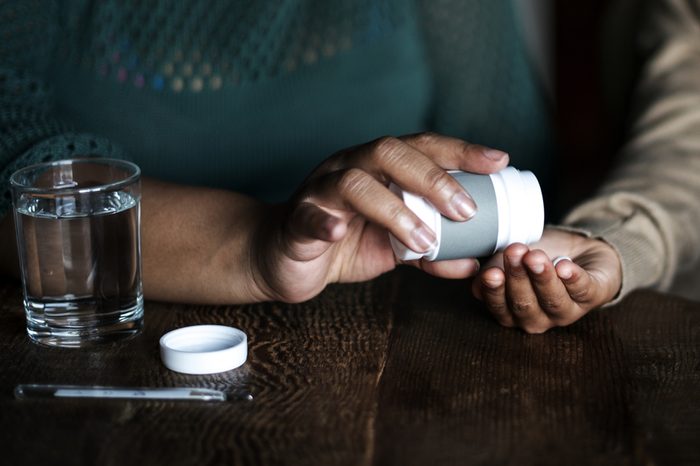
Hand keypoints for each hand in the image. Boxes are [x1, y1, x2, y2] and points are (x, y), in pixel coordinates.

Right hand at [251, 133, 509, 302]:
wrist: (283, 259)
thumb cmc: (342, 243)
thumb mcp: (393, 248)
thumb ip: (430, 250)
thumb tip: (475, 262)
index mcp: (375, 167)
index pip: (420, 147)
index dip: (459, 151)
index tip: (498, 161)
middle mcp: (347, 168)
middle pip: (388, 151)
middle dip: (432, 177)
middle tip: (466, 210)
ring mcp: (319, 192)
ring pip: (353, 182)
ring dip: (394, 210)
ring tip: (423, 241)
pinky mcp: (296, 222)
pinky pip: (309, 216)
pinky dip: (326, 223)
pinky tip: (341, 233)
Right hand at [472, 228, 621, 332]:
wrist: (576, 249)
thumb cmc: (536, 257)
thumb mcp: (508, 260)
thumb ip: (491, 271)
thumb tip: (477, 285)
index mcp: (512, 312)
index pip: (499, 307)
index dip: (494, 291)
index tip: (491, 273)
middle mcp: (537, 318)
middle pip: (525, 304)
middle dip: (518, 277)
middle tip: (514, 252)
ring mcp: (566, 311)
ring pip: (553, 300)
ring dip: (543, 277)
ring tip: (535, 256)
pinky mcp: (594, 297)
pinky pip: (583, 290)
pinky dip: (573, 278)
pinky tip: (564, 266)